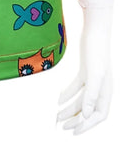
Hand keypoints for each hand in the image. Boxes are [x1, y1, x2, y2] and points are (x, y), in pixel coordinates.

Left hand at [56, 5, 112, 133]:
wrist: (94, 31)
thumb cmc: (97, 52)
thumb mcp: (94, 75)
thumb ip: (91, 96)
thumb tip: (87, 116)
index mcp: (106, 92)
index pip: (99, 115)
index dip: (88, 126)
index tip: (74, 132)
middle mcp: (101, 87)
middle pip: (89, 110)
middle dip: (76, 120)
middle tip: (61, 126)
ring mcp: (93, 79)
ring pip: (81, 100)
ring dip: (70, 108)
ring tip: (57, 116)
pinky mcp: (85, 70)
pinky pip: (76, 87)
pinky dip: (67, 94)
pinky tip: (58, 99)